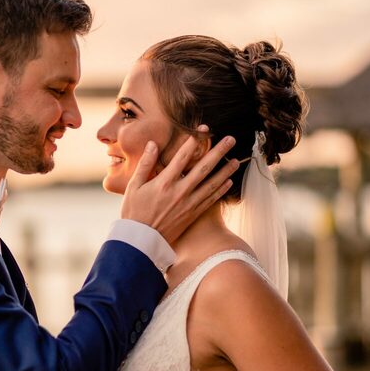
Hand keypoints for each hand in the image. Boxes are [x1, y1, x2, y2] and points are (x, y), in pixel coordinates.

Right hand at [120, 129, 239, 244]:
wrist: (141, 241)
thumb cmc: (134, 213)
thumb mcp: (133, 187)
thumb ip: (145, 164)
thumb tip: (152, 144)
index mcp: (164, 182)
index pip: (182, 157)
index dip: (194, 141)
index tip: (204, 129)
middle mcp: (179, 192)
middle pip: (203, 168)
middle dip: (218, 152)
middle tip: (231, 140)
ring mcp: (188, 204)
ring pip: (211, 184)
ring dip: (225, 171)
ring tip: (236, 160)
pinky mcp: (192, 215)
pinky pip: (210, 200)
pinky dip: (220, 190)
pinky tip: (228, 182)